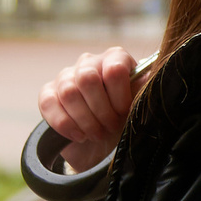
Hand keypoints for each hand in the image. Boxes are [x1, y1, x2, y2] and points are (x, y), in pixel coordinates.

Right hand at [39, 47, 136, 173]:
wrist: (103, 142)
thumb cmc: (125, 118)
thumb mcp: (138, 105)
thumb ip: (144, 91)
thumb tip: (152, 81)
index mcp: (115, 58)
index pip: (114, 70)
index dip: (119, 97)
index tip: (124, 113)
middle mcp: (89, 62)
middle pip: (87, 79)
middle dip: (101, 110)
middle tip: (110, 126)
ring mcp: (66, 76)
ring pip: (69, 93)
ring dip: (85, 120)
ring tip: (97, 134)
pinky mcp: (48, 93)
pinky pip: (49, 104)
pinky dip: (65, 124)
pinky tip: (79, 135)